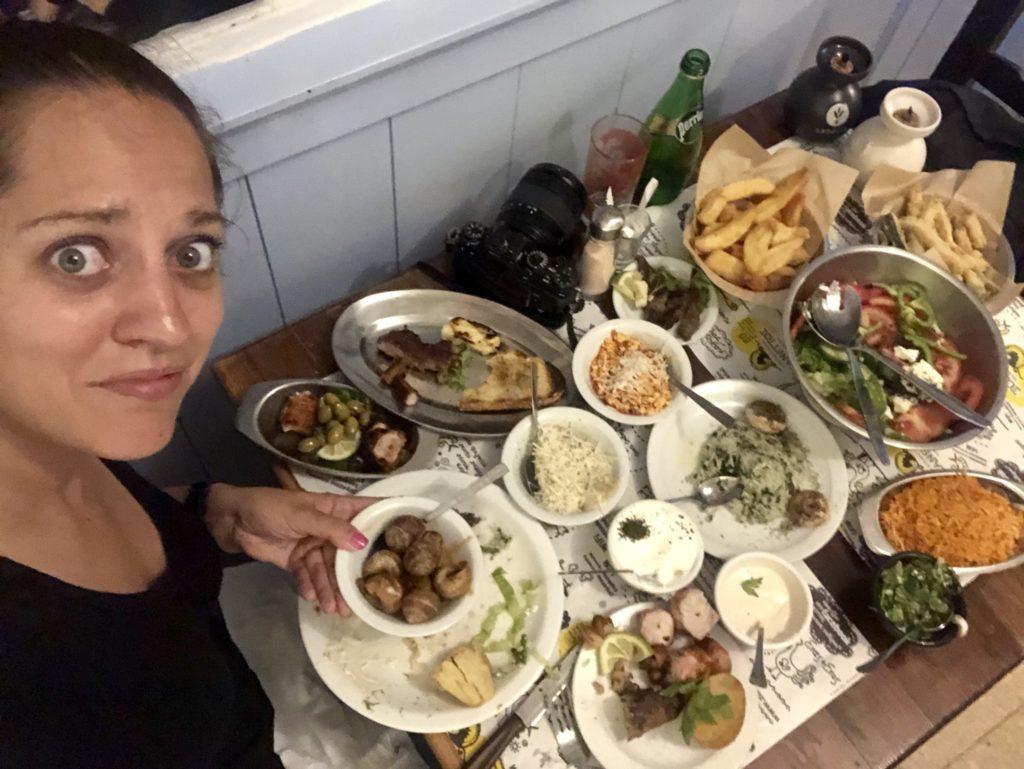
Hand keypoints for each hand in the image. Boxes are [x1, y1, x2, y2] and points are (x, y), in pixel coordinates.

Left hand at [204, 484, 375, 614]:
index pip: (369, 511)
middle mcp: (330, 528)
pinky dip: (312, 588)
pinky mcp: (298, 561)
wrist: (231, 521)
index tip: (415, 534)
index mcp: (336, 508)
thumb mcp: (301, 514)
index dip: (390, 518)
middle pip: (351, 552)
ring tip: (336, 610)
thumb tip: (361, 544)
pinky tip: (313, 599)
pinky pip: (310, 577)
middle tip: (366, 596)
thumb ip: (330, 528)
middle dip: (356, 573)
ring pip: (330, 569)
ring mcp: (314, 545)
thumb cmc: (269, 506)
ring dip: (333, 589)